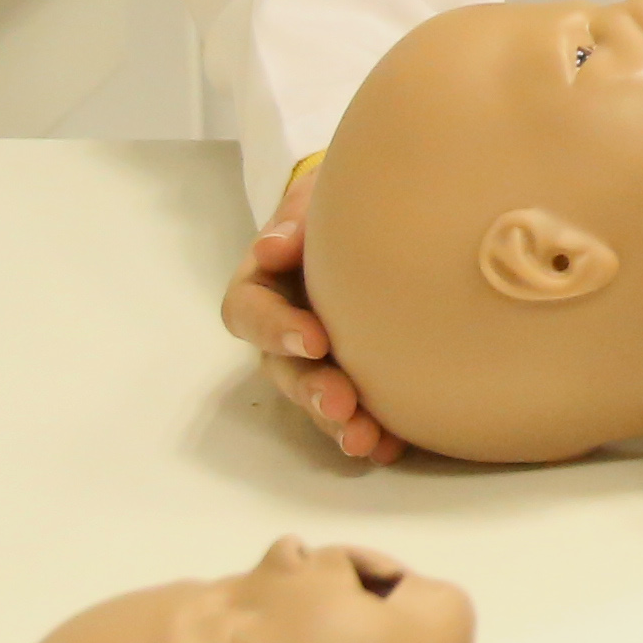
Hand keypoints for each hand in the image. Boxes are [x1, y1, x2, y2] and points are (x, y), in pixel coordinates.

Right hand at [218, 165, 399, 462]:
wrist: (378, 213)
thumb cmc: (335, 201)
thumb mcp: (314, 197)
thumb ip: (295, 221)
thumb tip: (274, 248)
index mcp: (263, 286)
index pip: (249, 312)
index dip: (274, 328)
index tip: (312, 339)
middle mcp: (283, 330)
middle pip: (283, 369)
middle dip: (311, 390)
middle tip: (341, 404)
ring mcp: (318, 358)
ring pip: (316, 397)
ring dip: (338, 423)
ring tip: (365, 440)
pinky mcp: (356, 375)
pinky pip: (358, 411)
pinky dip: (375, 432)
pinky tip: (393, 446)